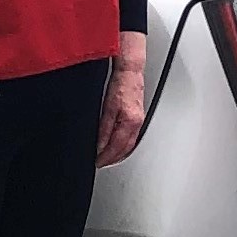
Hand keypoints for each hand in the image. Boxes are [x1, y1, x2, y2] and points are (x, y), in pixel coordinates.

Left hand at [95, 43, 147, 169]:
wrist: (131, 72)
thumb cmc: (120, 85)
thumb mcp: (107, 107)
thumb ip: (104, 128)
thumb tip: (99, 144)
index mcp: (130, 122)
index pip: (116, 147)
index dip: (105, 157)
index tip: (97, 162)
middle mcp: (137, 124)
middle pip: (125, 150)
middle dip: (112, 159)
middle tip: (100, 163)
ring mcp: (139, 122)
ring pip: (129, 145)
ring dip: (118, 155)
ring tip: (107, 158)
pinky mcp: (138, 118)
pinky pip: (132, 138)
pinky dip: (124, 146)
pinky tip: (117, 146)